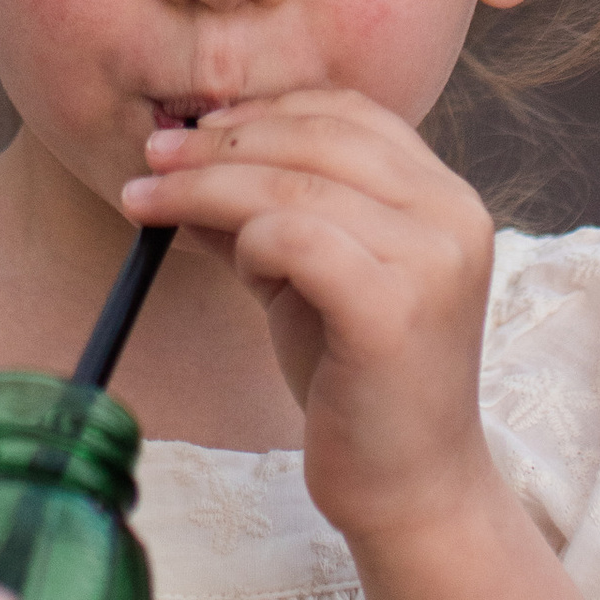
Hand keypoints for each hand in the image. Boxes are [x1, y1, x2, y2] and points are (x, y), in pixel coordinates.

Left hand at [122, 94, 498, 544]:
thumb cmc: (356, 382)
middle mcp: (452, 215)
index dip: (265, 110)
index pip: (349, 113)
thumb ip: (265, 215)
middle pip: (316, 137)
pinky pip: (296, 239)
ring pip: (294, 184)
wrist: (409, 489)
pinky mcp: (392, 312)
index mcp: (444, 196)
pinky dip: (248, 239)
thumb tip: (179, 162)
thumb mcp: (309, 279)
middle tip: (152, 155)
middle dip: (220, 142)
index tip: (197, 130)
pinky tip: (232, 265)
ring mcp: (430, 261)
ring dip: (206, 186)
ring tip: (148, 200)